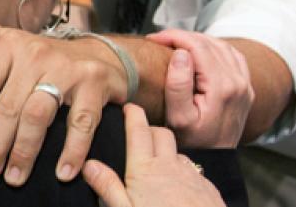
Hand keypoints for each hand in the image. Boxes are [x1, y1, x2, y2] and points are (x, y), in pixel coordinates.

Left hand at [0, 16, 127, 185]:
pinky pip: (81, 123)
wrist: (100, 53)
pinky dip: (72, 151)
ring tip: (14, 177)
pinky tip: (62, 172)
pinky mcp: (93, 84)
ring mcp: (67, 69)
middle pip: (8, 105)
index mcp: (11, 46)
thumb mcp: (14, 38)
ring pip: (38, 115)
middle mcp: (36, 55)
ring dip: (24, 151)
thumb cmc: (48, 56)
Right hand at [82, 104, 225, 206]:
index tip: (129, 107)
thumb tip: (89, 165)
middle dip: (150, 129)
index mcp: (146, 170)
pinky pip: (193, 171)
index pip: (139, 131)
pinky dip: (183, 172)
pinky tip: (177, 188)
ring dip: (167, 153)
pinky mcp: (207, 188)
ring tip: (157, 167)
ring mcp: (192, 176)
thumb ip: (108, 187)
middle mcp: (170, 166)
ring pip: (178, 153)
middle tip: (139, 135)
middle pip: (161, 134)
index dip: (133, 115)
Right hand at [147, 30, 253, 147]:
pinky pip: (234, 57)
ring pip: (223, 47)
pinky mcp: (246, 89)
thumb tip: (181, 55)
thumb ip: (178, 85)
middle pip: (210, 43)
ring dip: (199, 40)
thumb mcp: (178, 118)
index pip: (198, 46)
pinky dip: (216, 48)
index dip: (174, 37)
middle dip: (183, 36)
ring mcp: (245, 85)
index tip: (155, 39)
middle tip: (162, 40)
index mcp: (222, 87)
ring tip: (177, 43)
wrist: (215, 160)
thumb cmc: (194, 142)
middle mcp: (238, 82)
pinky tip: (201, 52)